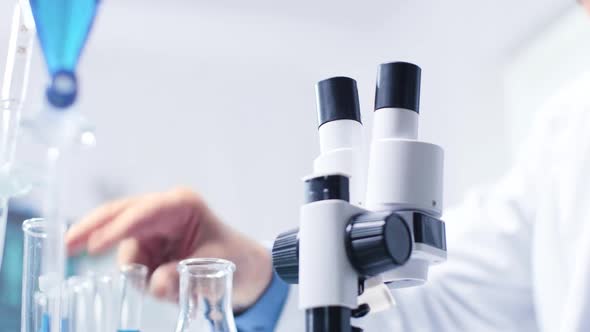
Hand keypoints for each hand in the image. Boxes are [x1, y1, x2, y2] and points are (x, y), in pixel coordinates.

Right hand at [66, 187, 272, 311]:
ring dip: (133, 268)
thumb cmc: (234, 259)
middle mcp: (164, 210)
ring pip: (122, 244)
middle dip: (92, 228)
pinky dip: (137, 274)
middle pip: (118, 213)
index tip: (95, 245)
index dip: (117, 228)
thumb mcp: (212, 269)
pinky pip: (130, 259)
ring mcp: (154, 226)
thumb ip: (181, 277)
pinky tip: (160, 280)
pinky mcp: (150, 242)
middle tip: (67, 246)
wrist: (246, 269)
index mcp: (183, 204)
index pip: (142, 211)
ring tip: (167, 284)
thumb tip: (155, 283)